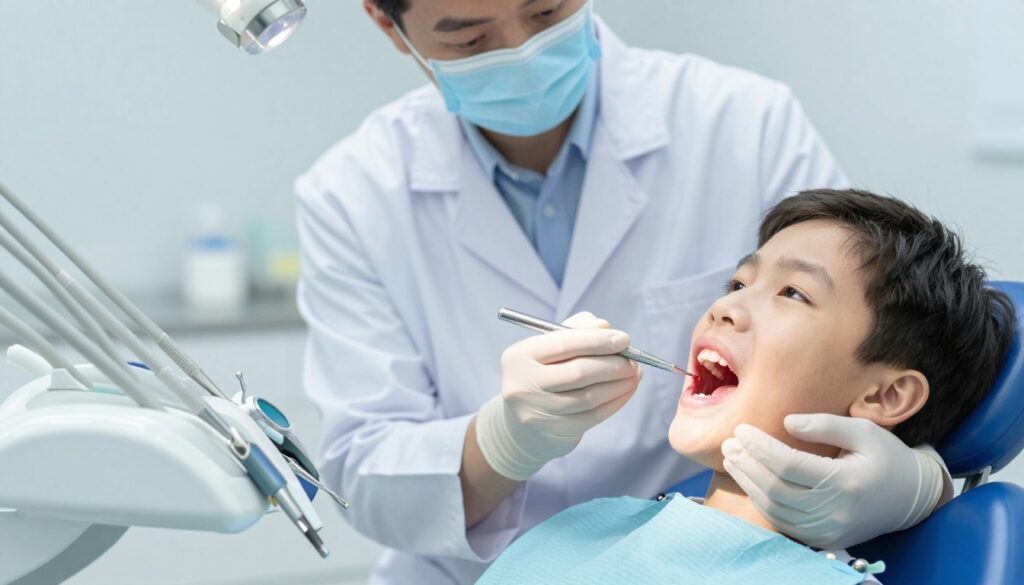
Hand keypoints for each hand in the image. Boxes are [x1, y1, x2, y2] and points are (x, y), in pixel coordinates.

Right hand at [475, 312, 641, 480]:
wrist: (521, 423)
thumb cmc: (542, 373)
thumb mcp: (548, 347)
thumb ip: (575, 329)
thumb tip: (604, 326)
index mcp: (519, 355)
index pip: (563, 344)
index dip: (597, 341)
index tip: (624, 339)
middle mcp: (522, 384)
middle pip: (578, 372)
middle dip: (612, 364)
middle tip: (633, 361)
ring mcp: (536, 411)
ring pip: (588, 396)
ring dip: (618, 384)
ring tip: (634, 374)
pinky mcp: (553, 432)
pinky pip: (592, 416)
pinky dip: (615, 402)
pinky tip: (626, 391)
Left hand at [721, 413, 945, 549]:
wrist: (912, 498)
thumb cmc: (888, 457)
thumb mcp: (864, 431)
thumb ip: (824, 425)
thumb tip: (786, 422)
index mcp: (845, 482)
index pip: (787, 465)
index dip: (759, 447)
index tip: (741, 429)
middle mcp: (835, 512)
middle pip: (775, 490)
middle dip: (747, 465)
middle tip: (729, 444)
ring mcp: (828, 531)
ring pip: (774, 510)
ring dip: (748, 483)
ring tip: (733, 459)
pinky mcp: (824, 540)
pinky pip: (783, 523)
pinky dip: (762, 502)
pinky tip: (751, 481)